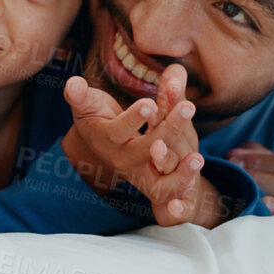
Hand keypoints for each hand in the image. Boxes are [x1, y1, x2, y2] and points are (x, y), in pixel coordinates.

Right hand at [62, 67, 225, 226]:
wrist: (103, 145)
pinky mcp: (154, 181)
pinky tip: (200, 177)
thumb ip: (81, 96)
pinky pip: (169, 191)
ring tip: (199, 156)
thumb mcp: (87, 105)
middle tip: (187, 106)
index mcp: (106, 139)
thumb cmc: (97, 118)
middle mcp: (122, 160)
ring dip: (180, 170)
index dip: (133, 118)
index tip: (149, 103)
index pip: (119, 131)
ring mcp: (139, 173)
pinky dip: (183, 188)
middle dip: (167, 130)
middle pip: (144, 150)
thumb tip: (73, 83)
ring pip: (159, 177)